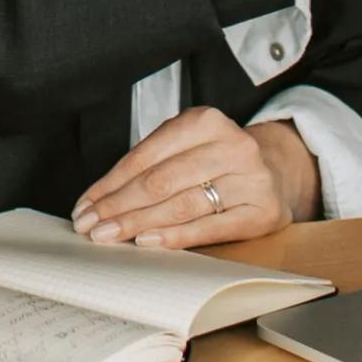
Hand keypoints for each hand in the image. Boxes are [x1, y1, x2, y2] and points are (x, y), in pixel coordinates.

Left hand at [72, 107, 318, 249]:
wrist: (275, 170)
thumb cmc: (217, 160)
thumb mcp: (186, 146)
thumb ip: (150, 165)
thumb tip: (99, 200)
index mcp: (206, 120)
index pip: (145, 156)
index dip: (110, 183)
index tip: (86, 204)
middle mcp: (231, 145)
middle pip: (160, 181)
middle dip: (118, 206)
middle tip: (91, 225)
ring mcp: (251, 179)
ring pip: (182, 205)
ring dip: (139, 224)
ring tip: (110, 236)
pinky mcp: (262, 212)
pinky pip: (210, 227)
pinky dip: (175, 236)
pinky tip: (148, 241)